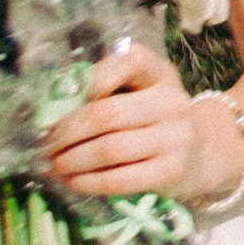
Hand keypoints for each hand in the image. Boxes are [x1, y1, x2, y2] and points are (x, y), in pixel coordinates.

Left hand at [44, 40, 231, 201]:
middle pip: (107, 114)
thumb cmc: (153, 120)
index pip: (127, 62)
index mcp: (159, 73)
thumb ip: (103, 93)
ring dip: (72, 161)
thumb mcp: (139, 94)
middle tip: (43, 145)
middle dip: (66, 132)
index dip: (89, 80)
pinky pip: (120, 179)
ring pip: (109, 149)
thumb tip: (50, 111)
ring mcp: (175, 137)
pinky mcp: (172, 171)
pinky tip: (72, 181)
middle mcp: (171, 101)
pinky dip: (88, 182)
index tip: (58, 102)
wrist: (201, 153)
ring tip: (51, 166)